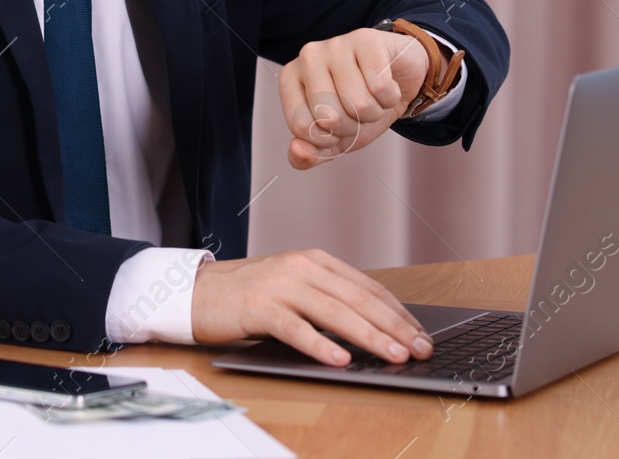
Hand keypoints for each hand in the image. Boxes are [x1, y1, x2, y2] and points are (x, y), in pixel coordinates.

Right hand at [190, 248, 432, 365]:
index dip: (398, 312)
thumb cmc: (249, 295)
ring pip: (334, 312)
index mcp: (315, 261)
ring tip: (394, 355)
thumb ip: (326, 300)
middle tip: (419, 348)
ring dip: (369, 336)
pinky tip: (339, 358)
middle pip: (358, 299)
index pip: (368, 287)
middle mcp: (301, 268)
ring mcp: (280, 285)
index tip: (421, 334)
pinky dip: (319, 344)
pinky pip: (295, 328)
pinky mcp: (259, 307)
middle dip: (394, 326)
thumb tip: (372, 330)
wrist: (197, 291)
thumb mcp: (293, 288)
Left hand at [280, 27, 429, 169]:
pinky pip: (380, 87)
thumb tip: (297, 150)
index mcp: (290, 79)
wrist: (399, 78)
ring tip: (373, 97)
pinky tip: (387, 84)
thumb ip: (311, 153)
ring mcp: (336, 44)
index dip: (327, 138)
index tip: (337, 125)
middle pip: (329, 118)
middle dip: (353, 126)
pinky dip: (390, 97)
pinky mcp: (366, 39)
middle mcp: (307, 57)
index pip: (301, 127)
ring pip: (358, 104)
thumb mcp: (335, 139)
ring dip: (374, 112)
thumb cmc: (359, 105)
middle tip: (358, 110)